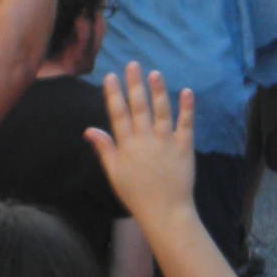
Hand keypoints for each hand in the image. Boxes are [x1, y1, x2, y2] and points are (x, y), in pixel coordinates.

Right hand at [87, 65, 199, 232]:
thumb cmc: (136, 194)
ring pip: (161, 111)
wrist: (165, 212)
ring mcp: (166, 142)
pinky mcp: (184, 147)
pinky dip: (187, 108)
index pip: (118, 115)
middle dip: (134, 85)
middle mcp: (145, 140)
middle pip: (138, 107)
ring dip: (158, 91)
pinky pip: (186, 124)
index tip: (111, 76)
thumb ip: (104, 149)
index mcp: (126, 146)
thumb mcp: (114, 173)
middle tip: (133, 64)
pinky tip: (186, 91)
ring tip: (154, 73)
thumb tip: (89, 129)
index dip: (114, 94)